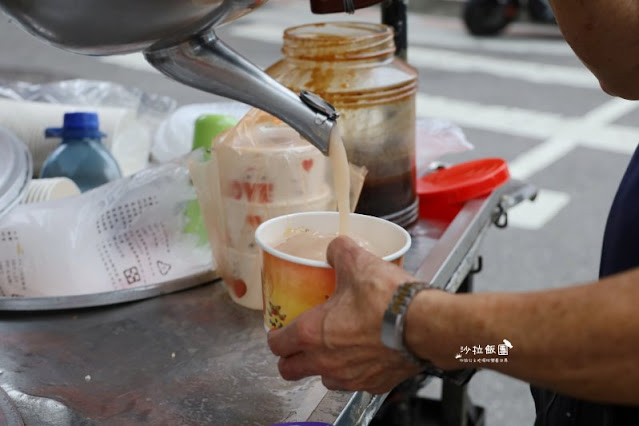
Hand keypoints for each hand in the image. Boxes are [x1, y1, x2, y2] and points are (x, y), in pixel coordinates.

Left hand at [267, 235, 422, 393]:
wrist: (424, 324)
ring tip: (333, 349)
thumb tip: (336, 248)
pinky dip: (354, 371)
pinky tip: (363, 354)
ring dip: (322, 366)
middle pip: (290, 370)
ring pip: (322, 379)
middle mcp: (325, 361)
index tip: (279, 331)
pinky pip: (355, 382)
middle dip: (290, 358)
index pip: (277, 345)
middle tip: (298, 345)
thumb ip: (339, 252)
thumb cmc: (387, 299)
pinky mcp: (374, 384)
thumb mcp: (356, 262)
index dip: (275, 336)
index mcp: (311, 333)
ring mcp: (349, 376)